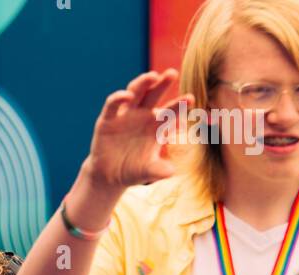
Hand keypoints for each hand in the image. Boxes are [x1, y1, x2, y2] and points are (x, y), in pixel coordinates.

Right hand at [85, 69, 190, 191]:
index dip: (179, 105)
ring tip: (152, 76)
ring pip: (135, 92)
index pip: (170, 111)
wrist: (110, 176)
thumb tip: (171, 171)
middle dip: (163, 83)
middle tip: (172, 73)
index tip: (190, 99)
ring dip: (143, 83)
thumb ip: (159, 170)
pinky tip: (126, 96)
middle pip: (154, 94)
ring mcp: (125, 114)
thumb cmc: (133, 171)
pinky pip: (113, 104)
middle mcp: (142, 115)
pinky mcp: (108, 118)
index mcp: (156, 125)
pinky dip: (118, 98)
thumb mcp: (147, 172)